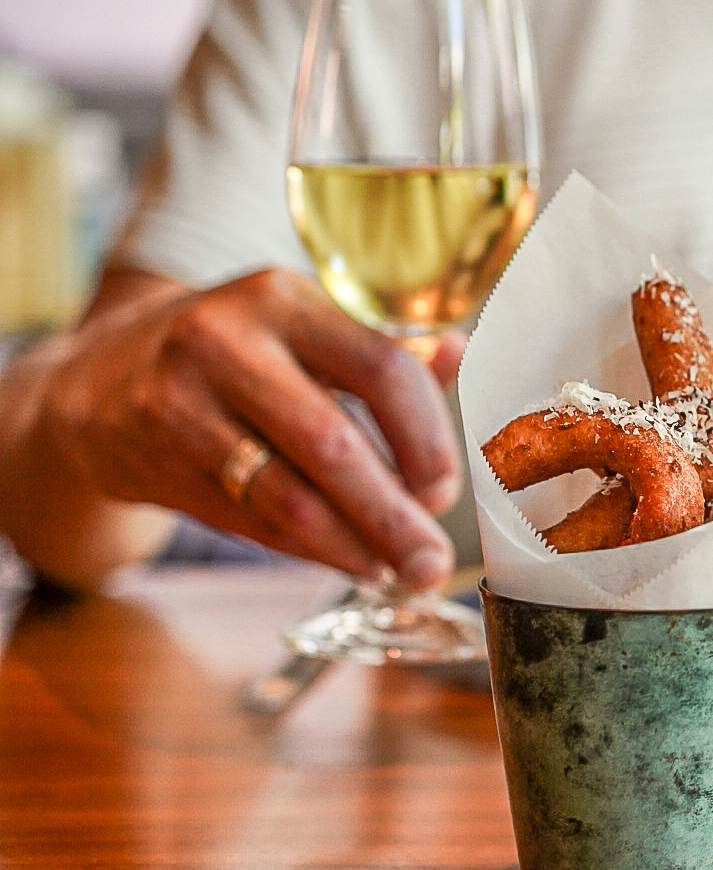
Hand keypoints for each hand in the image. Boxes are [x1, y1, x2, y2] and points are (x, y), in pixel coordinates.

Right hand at [35, 267, 461, 588]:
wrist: (99, 379)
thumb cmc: (233, 354)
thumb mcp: (301, 327)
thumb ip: (381, 345)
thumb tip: (456, 354)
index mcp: (285, 300)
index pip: (381, 367)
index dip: (425, 438)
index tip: (443, 489)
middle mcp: (226, 342)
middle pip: (333, 443)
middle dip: (392, 514)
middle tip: (429, 560)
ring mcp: (181, 403)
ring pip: (287, 495)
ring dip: (352, 545)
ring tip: (394, 570)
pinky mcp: (155, 461)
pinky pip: (250, 520)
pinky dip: (306, 549)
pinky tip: (345, 559)